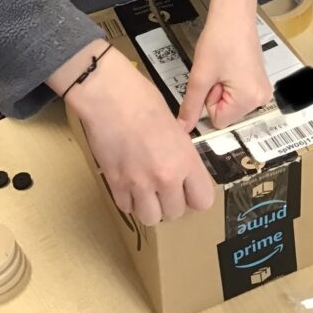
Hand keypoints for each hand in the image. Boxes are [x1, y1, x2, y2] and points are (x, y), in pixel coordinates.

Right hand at [61, 44, 214, 225]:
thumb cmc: (142, 98)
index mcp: (185, 159)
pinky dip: (129, 200)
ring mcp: (139, 183)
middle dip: (171, 201)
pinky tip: (128, 183)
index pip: (203, 200)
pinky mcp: (116, 184)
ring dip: (150, 206)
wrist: (109, 95)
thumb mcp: (174, 124)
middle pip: (176, 213)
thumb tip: (182, 166)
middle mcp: (165, 177)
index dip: (195, 195)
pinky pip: (127, 208)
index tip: (188, 188)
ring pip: (151, 217)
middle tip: (164, 185)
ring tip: (146, 189)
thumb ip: (180, 152)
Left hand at [178, 8, 271, 131]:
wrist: (233, 13)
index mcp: (249, 100)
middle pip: (225, 112)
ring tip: (222, 65)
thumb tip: (182, 129)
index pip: (218, 120)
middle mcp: (261, 99)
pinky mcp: (259, 81)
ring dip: (220, 87)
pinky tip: (228, 63)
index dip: (208, 100)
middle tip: (216, 70)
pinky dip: (228, 82)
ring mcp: (262, 89)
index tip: (211, 78)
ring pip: (229, 102)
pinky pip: (237, 93)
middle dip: (215, 94)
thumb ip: (191, 106)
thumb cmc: (219, 39)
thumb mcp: (200, 75)